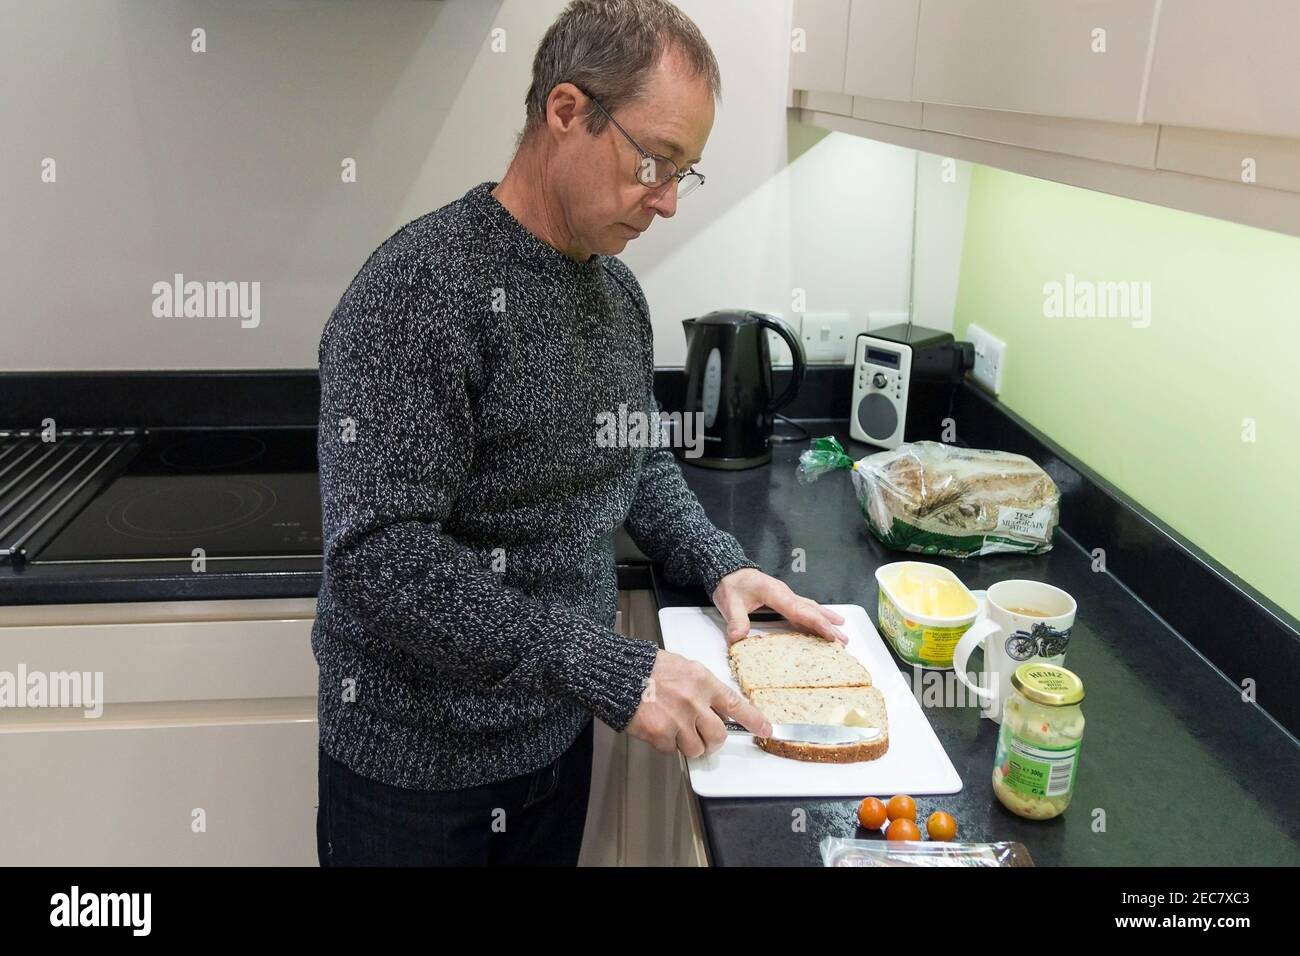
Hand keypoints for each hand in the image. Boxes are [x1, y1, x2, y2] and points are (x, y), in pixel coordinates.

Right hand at [626, 649, 772, 757]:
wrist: (618, 674)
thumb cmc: (647, 669)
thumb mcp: (684, 668)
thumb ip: (703, 688)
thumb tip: (716, 709)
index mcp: (703, 681)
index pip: (735, 704)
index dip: (753, 720)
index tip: (765, 729)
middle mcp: (694, 702)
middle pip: (718, 735)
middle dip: (713, 741)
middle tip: (704, 737)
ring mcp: (678, 720)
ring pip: (696, 748)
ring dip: (688, 744)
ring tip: (674, 729)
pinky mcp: (660, 734)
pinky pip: (672, 750)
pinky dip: (666, 744)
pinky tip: (658, 727)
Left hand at [711, 567, 847, 645]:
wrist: (728, 569)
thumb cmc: (730, 584)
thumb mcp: (729, 603)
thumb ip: (736, 620)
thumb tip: (737, 639)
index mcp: (775, 593)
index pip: (800, 611)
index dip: (817, 624)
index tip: (831, 635)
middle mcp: (784, 593)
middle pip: (811, 610)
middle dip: (828, 626)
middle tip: (844, 640)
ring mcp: (785, 595)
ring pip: (810, 608)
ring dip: (826, 620)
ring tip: (842, 629)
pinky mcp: (783, 598)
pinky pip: (803, 608)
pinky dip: (816, 616)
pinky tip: (823, 622)